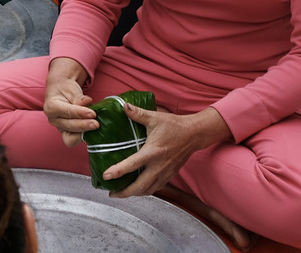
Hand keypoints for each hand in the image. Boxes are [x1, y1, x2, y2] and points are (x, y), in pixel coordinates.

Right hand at [43, 58, 96, 146]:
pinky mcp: (67, 133)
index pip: (66, 112)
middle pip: (68, 126)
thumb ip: (78, 97)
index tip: (93, 113)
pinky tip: (93, 131)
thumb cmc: (65, 89)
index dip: (80, 113)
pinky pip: (74, 140)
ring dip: (83, 134)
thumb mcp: (70, 88)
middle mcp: (53, 119)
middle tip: (96, 123)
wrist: (60, 92)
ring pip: (70, 137)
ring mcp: (60, 128)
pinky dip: (84, 137)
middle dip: (83, 126)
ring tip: (95, 128)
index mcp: (51, 106)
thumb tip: (86, 102)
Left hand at [104, 106, 228, 197]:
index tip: (106, 176)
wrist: (194, 134)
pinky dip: (146, 190)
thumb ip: (137, 113)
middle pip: (141, 186)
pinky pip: (157, 187)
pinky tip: (138, 189)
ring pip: (149, 190)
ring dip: (135, 194)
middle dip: (125, 192)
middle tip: (111, 193)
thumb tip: (122, 105)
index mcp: (153, 152)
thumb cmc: (174, 126)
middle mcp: (159, 166)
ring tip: (122, 193)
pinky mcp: (170, 174)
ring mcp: (166, 172)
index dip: (118, 171)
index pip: (132, 164)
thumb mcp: (154, 117)